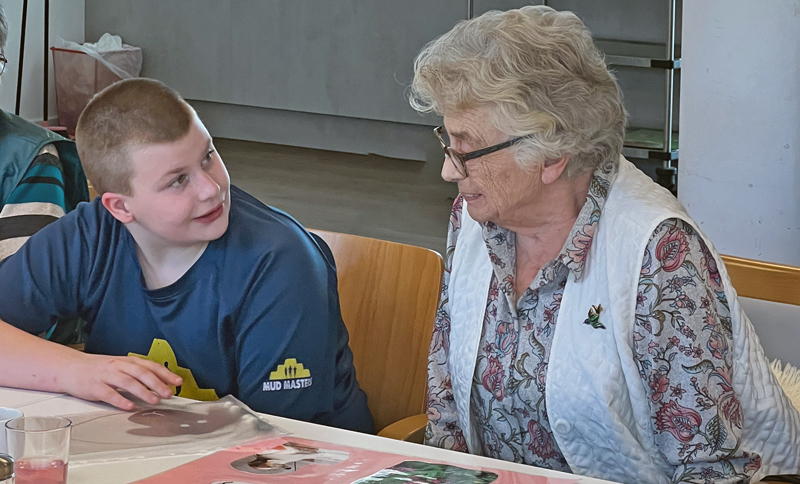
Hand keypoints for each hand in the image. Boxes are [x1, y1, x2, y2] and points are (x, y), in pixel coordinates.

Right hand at [59, 353, 182, 409]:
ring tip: (154, 401)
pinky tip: (129, 406)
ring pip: (127, 382)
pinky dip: (120, 400)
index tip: (177, 382)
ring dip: (143, 392)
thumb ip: (138, 373)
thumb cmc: (99, 368)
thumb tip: (161, 382)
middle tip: (169, 393)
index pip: (150, 366)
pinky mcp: (95, 387)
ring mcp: (106, 376)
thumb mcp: (121, 366)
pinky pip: (109, 394)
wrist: (71, 368)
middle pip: (141, 373)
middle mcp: (119, 366)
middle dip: (157, 384)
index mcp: (127, 361)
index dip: (165, 374)